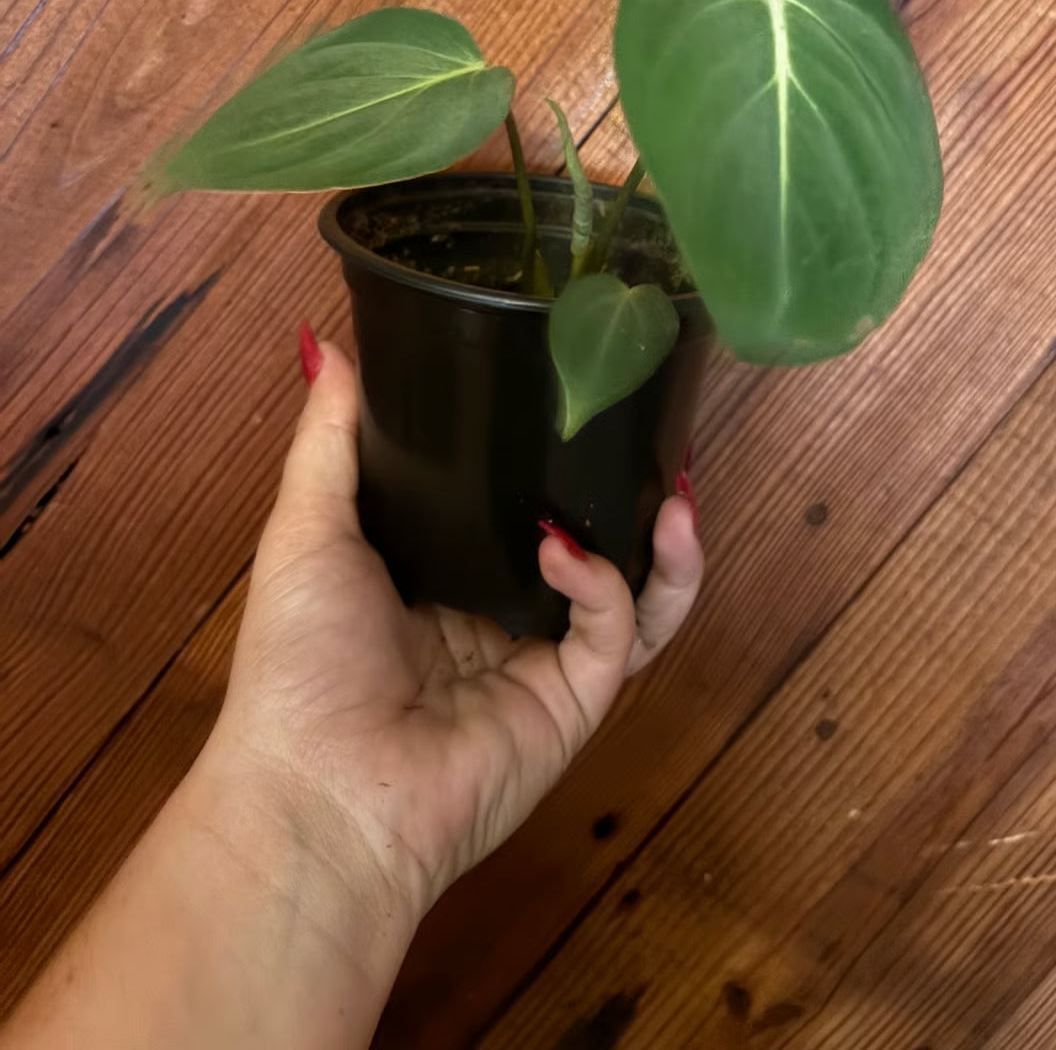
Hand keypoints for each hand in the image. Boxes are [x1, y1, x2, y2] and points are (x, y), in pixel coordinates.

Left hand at [207, 334, 703, 932]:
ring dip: (665, 543)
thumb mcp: (307, 528)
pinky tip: (567, 550)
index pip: (516, 507)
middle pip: (591, 545)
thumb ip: (330, 437)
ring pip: (634, 593)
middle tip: (655, 436)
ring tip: (678, 487)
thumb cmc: (298, 665)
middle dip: (629, 496)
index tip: (581, 400)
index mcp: (441, 578)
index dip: (553, 460)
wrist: (319, 793)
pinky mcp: (573, 703)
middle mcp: (500, 616)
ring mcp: (542, 662)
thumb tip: (323, 340)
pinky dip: (609, 584)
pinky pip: (619, 633)